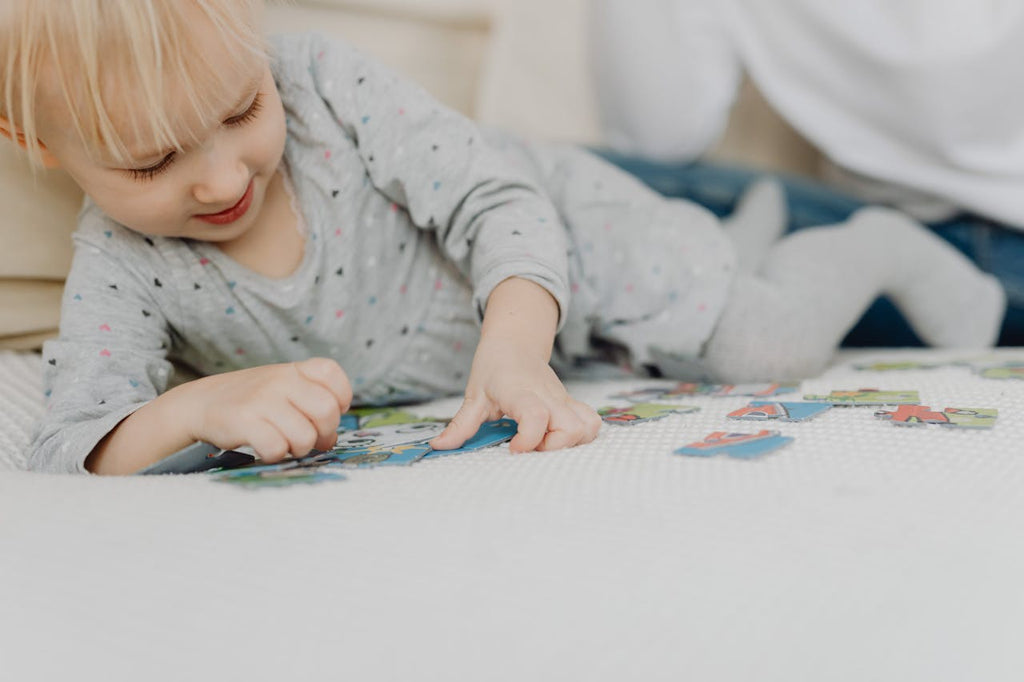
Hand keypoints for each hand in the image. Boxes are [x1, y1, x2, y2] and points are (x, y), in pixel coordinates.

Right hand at [182, 357, 351, 462]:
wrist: (201, 403)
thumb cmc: (252, 401)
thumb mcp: (283, 389)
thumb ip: (311, 405)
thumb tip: (331, 439)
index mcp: (294, 369)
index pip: (332, 373)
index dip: (340, 398)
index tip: (326, 413)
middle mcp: (280, 380)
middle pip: (327, 411)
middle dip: (324, 432)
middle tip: (310, 439)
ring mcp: (262, 399)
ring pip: (305, 436)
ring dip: (299, 449)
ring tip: (286, 444)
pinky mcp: (244, 421)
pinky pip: (277, 448)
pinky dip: (275, 455)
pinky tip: (267, 449)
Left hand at [430, 336, 601, 452]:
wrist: (515, 341)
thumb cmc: (494, 366)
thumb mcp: (474, 395)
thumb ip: (461, 425)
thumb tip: (439, 446)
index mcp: (521, 392)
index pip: (536, 416)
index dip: (529, 439)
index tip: (513, 450)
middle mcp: (548, 397)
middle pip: (572, 427)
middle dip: (554, 449)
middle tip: (529, 449)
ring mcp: (563, 400)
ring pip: (588, 425)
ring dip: (571, 443)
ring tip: (544, 445)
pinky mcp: (571, 404)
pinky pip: (591, 422)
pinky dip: (581, 436)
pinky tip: (556, 440)